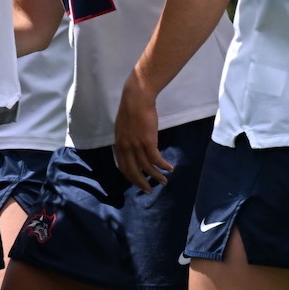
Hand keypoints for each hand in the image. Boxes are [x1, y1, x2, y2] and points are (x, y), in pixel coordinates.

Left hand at [112, 71, 171, 192]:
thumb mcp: (123, 128)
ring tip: (164, 181)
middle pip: (133, 172)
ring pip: (147, 168)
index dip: (131, 178)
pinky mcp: (148, 142)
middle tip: (150, 190)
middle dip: (142, 183)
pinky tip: (169, 168)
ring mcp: (136, 146)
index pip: (123, 167)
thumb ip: (126, 140)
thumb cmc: (131, 110)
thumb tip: (130, 150)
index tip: (139, 183)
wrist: (137, 98)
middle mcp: (126, 148)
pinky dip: (163, 166)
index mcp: (119, 145)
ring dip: (156, 176)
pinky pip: (156, 160)